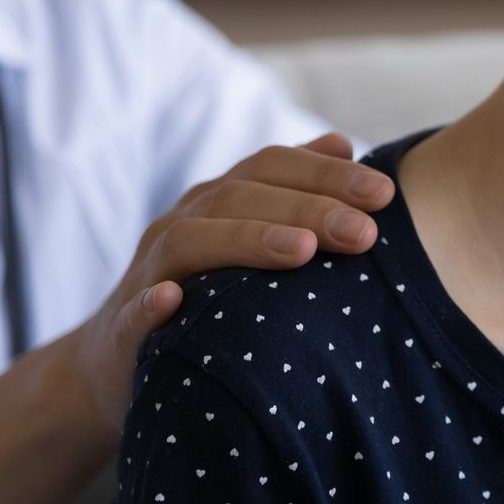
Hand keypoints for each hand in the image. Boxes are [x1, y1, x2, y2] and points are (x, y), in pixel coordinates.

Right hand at [59, 132, 391, 445]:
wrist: (118, 359)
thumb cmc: (208, 291)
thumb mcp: (248, 234)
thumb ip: (293, 190)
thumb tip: (344, 145)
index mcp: (219, 200)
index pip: (272, 166)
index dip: (326, 175)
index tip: (385, 194)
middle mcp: (183, 223)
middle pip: (241, 198)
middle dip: (308, 210)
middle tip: (364, 233)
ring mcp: (149, 272)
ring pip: (190, 241)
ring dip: (246, 241)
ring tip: (301, 251)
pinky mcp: (123, 329)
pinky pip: (131, 312)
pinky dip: (150, 303)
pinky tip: (174, 300)